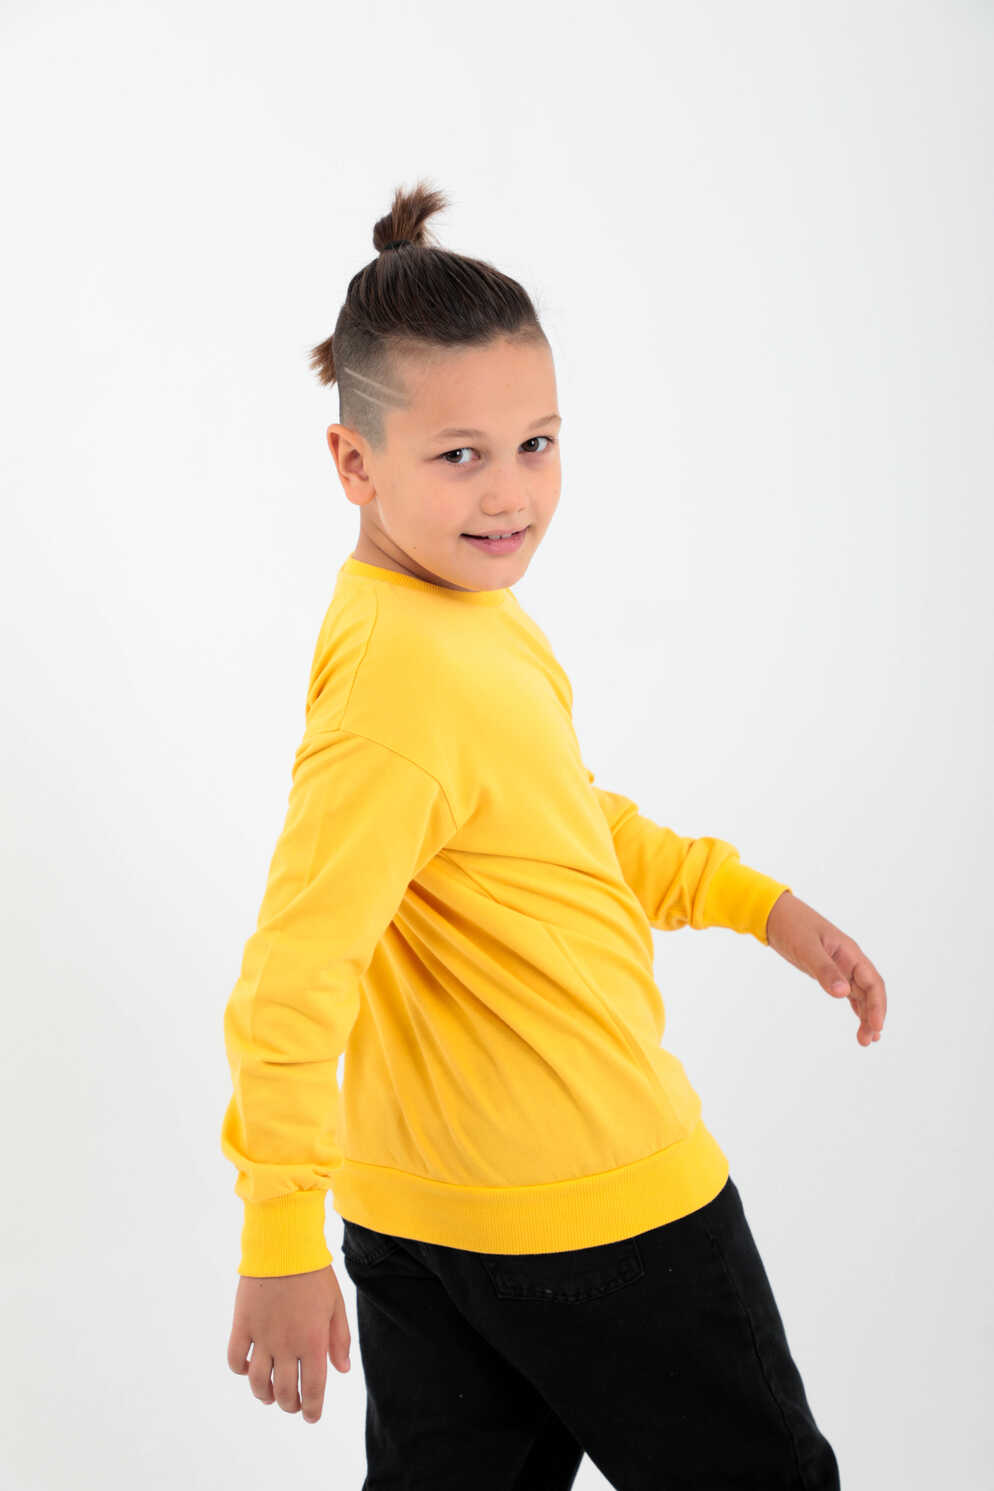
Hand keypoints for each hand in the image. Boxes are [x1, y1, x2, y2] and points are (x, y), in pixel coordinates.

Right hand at [227, 1264, 351, 1423]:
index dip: (312, 1409)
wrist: (284, 1246)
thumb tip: (340, 1371)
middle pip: (284, 1392)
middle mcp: (286, 1345)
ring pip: (257, 1383)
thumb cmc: (314, 1273)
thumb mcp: (336, 1304)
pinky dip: (241, 1370)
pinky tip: (250, 1367)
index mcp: (313, 1342)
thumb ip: (339, 1339)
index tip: (311, 1416)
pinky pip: (235, 1359)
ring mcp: (262, 1337)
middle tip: (293, 1404)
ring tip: (270, 1395)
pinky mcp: (242, 1325)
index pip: (312, 1390)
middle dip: (290, 1405)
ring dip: (264, 1395)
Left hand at [764, 891, 886, 1046]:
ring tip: (866, 1039)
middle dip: (873, 1015)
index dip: (878, 1005)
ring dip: (866, 1015)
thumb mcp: (807, 948)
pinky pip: (849, 991)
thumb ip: (825, 970)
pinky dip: (856, 1007)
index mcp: (850, 953)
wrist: (775, 915)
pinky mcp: (829, 971)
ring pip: (861, 994)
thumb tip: (843, 994)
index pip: (873, 982)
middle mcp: (849, 960)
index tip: (875, 1026)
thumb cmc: (792, 926)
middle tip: (867, 1040)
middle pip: (870, 991)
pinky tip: (859, 1021)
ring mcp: (841, 966)